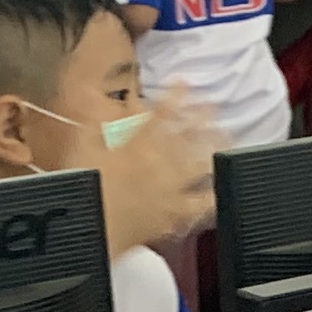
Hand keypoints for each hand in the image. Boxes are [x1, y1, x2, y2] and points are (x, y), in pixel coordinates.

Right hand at [94, 81, 219, 260]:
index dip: (175, 95)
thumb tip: (90, 94)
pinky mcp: (175, 216)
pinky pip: (201, 206)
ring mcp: (172, 190)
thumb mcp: (82, 146)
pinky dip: (214, 198)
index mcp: (138, 144)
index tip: (184, 82)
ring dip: (216, 151)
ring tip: (229, 142)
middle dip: (204, 120)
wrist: (94, 229)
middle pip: (190, 137)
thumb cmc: (85, 187)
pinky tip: (223, 192)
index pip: (161, 113)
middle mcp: (161, 164)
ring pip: (202, 166)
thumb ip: (94, 120)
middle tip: (215, 107)